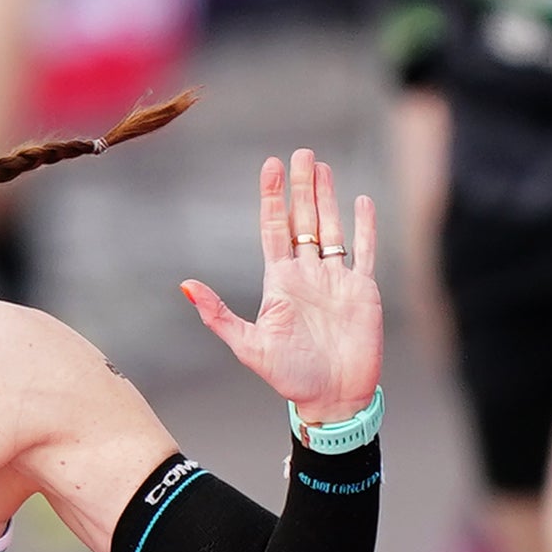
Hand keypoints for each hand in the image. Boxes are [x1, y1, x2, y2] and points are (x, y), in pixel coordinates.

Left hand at [179, 148, 385, 427]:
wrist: (332, 398)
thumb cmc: (289, 377)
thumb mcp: (248, 346)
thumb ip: (218, 315)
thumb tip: (186, 285)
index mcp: (279, 282)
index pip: (274, 229)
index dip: (272, 197)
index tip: (271, 165)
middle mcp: (307, 275)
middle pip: (303, 220)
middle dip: (302, 187)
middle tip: (301, 153)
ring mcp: (335, 281)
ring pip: (332, 228)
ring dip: (328, 198)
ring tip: (323, 166)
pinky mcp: (362, 291)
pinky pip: (364, 251)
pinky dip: (365, 227)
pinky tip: (362, 200)